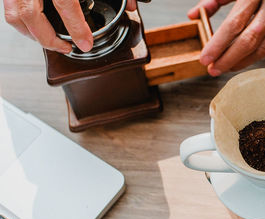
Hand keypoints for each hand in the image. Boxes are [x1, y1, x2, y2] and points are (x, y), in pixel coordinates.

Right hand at [3, 0, 136, 53]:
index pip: (64, 3)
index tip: (84, 44)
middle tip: (66, 48)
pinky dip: (21, 21)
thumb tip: (132, 4)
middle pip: (29, 15)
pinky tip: (36, 26)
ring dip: (30, 34)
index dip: (75, 27)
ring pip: (13, 14)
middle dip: (47, 39)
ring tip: (51, 42)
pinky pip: (8, 6)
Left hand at [188, 0, 264, 75]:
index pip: (235, 23)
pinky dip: (259, 53)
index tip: (205, 57)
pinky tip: (246, 58)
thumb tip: (195, 14)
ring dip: (244, 60)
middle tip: (213, 69)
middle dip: (229, 58)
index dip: (219, 44)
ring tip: (226, 67)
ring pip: (264, 46)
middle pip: (249, 39)